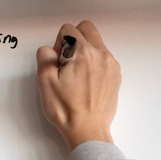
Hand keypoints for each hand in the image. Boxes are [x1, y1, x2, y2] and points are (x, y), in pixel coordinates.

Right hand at [36, 20, 120, 150]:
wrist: (87, 130)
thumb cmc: (67, 110)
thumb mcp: (45, 82)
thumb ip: (45, 57)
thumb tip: (49, 50)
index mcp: (83, 53)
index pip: (69, 29)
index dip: (57, 43)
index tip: (57, 61)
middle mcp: (101, 55)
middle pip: (87, 29)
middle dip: (73, 39)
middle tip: (66, 61)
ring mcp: (111, 65)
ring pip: (96, 43)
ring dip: (84, 51)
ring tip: (76, 75)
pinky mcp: (115, 76)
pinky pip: (104, 58)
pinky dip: (94, 63)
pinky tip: (85, 82)